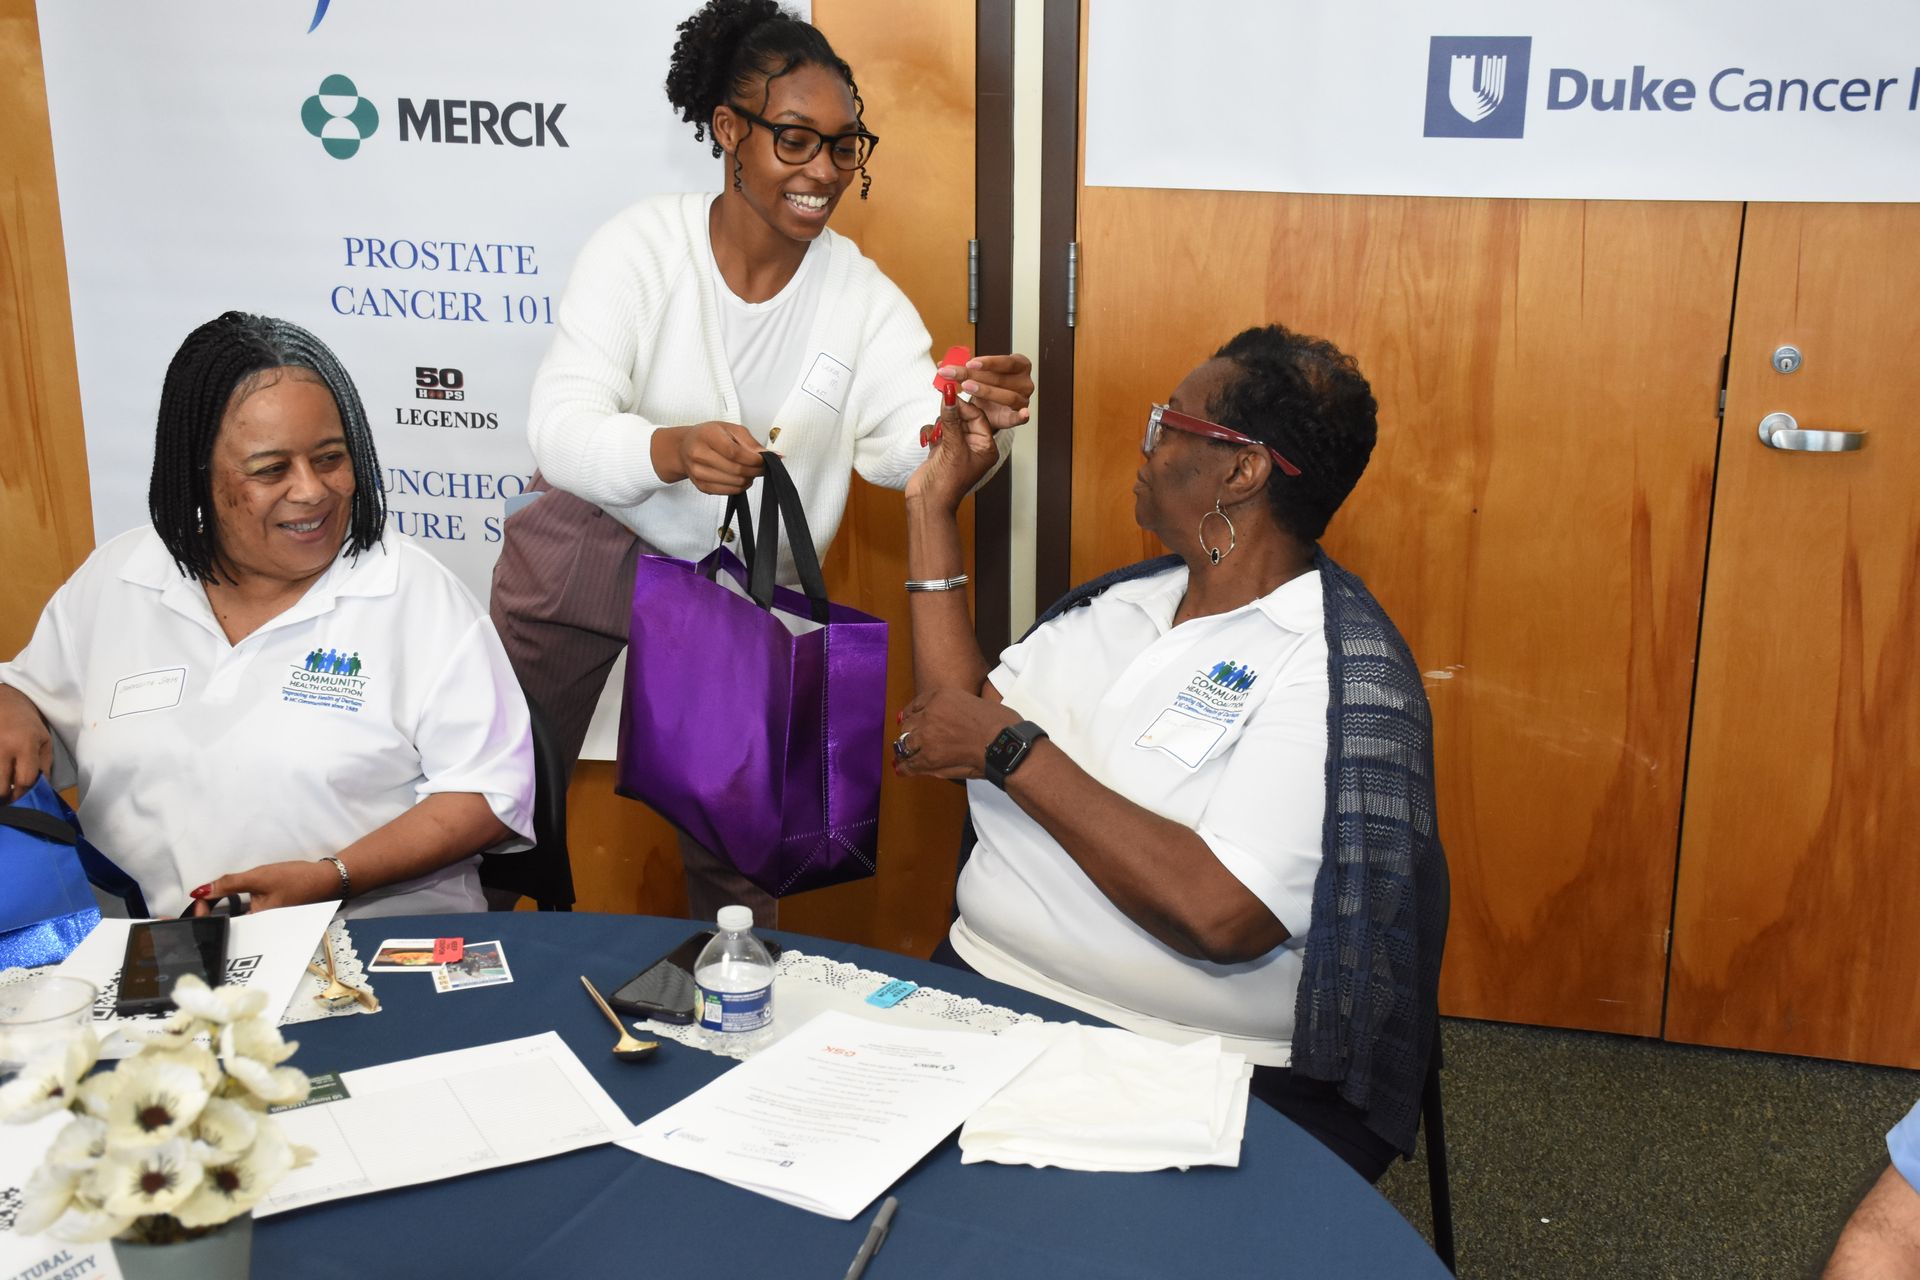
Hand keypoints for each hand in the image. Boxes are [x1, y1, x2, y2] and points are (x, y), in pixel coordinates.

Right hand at [0, 684, 52, 801]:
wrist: (5, 701)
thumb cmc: (27, 724)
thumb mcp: (44, 741)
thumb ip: (43, 766)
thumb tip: (40, 790)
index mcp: (25, 745)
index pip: (24, 780)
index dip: (24, 794)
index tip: (22, 799)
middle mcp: (3, 747)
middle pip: (1, 786)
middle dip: (6, 795)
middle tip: (9, 796)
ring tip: (3, 785)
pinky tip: (0, 771)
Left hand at [191, 859, 341, 914]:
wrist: (326, 880)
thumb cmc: (295, 879)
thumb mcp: (258, 877)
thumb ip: (227, 884)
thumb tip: (198, 891)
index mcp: (254, 926)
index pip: (219, 927)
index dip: (203, 915)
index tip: (197, 900)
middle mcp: (258, 932)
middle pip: (225, 928)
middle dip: (210, 915)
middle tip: (201, 900)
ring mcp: (263, 927)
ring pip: (234, 923)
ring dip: (221, 912)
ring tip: (212, 900)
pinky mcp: (267, 920)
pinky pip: (245, 918)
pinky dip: (235, 910)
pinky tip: (233, 900)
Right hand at [664, 421, 767, 493]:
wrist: (685, 447)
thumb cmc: (709, 436)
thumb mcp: (730, 429)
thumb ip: (751, 442)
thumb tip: (773, 456)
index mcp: (707, 436)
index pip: (735, 453)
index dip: (754, 460)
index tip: (764, 460)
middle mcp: (699, 455)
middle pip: (736, 470)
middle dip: (755, 470)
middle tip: (762, 466)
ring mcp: (698, 473)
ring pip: (734, 483)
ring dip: (749, 479)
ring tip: (750, 470)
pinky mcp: (701, 486)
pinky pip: (729, 492)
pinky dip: (740, 486)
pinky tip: (741, 477)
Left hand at [893, 689, 1020, 780]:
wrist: (1004, 743)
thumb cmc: (1001, 724)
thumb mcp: (975, 702)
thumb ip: (955, 709)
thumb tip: (946, 720)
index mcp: (942, 695)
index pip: (917, 704)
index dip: (912, 714)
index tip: (909, 719)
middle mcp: (930, 712)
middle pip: (908, 724)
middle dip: (910, 733)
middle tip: (910, 741)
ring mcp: (928, 735)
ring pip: (905, 743)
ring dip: (906, 750)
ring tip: (904, 757)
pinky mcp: (929, 756)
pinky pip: (910, 762)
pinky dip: (905, 767)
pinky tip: (902, 769)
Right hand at [906, 396, 1000, 511]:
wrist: (927, 502)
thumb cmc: (947, 482)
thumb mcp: (952, 446)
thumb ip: (951, 419)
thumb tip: (949, 394)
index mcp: (986, 447)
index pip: (978, 416)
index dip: (963, 406)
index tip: (949, 394)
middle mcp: (974, 446)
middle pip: (963, 417)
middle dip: (950, 416)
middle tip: (940, 408)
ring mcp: (957, 447)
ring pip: (948, 422)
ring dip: (939, 426)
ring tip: (936, 438)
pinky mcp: (941, 450)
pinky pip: (937, 431)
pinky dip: (931, 434)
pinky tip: (928, 442)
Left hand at [941, 353, 1033, 433]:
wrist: (990, 405)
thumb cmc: (987, 385)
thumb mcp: (976, 373)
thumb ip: (963, 368)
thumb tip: (942, 365)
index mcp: (1019, 365)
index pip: (1006, 362)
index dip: (989, 362)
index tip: (969, 363)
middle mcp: (1024, 381)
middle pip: (1001, 378)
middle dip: (975, 375)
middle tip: (954, 374)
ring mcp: (1023, 399)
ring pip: (1008, 396)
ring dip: (986, 391)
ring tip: (966, 387)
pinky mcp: (1017, 416)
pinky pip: (1021, 417)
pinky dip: (1022, 415)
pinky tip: (1023, 413)